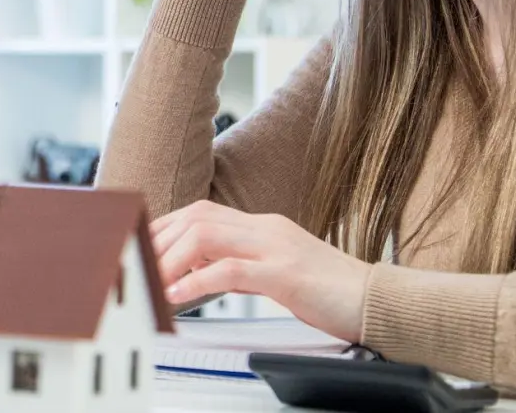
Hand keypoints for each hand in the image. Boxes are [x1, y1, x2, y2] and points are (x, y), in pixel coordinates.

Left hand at [153, 200, 369, 342]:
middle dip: (158, 240)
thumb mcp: (277, 271)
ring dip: (170, 259)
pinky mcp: (285, 274)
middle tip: (135, 264)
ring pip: (205, 236)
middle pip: (195, 217)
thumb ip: (240, 264)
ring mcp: (276, 247)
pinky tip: (177, 296)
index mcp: (263, 226)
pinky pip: (229, 271)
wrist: (380, 301)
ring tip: (149, 280)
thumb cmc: (332, 292)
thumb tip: (199, 269)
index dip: (164, 228)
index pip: (200, 212)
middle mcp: (266, 228)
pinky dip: (196, 282)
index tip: (140, 247)